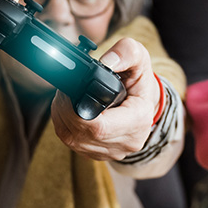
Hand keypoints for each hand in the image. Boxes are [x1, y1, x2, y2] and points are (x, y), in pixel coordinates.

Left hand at [50, 37, 160, 160]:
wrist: (145, 102)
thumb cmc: (140, 81)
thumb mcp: (140, 58)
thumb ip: (125, 52)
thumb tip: (106, 62)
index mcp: (138, 120)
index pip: (98, 126)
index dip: (74, 110)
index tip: (69, 91)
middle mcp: (126, 142)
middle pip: (81, 134)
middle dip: (64, 111)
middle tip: (63, 91)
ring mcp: (113, 152)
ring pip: (73, 141)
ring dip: (62, 119)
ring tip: (65, 99)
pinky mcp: (100, 155)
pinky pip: (73, 145)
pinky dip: (65, 127)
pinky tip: (68, 111)